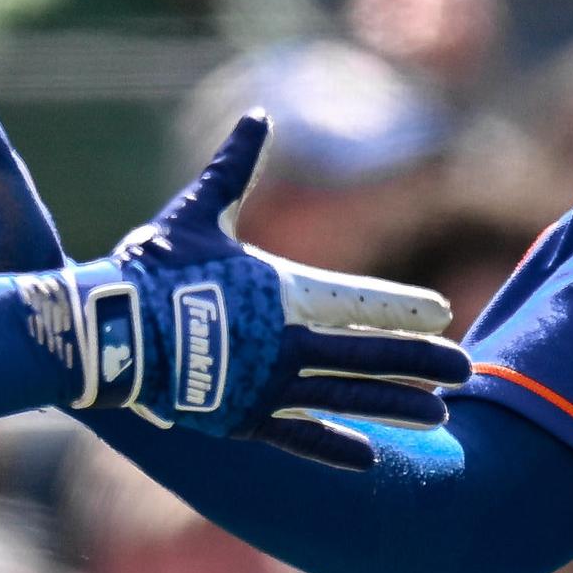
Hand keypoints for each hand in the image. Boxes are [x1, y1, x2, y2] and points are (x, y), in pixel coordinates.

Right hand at [38, 114, 466, 468]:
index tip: (442, 313)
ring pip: (346, 397)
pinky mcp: (240, 418)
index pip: (357, 299)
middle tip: (466, 369)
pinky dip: (333, 445)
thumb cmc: (149, 268)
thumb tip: (258, 114)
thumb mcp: (198, 212)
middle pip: (367, 352)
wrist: (106, 328)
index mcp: (282, 290)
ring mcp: (266, 384)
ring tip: (439, 414)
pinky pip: (297, 436)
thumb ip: (235, 169)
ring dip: (396, 404)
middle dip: (421, 360)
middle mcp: (286, 341)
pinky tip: (369, 458)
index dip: (402, 307)